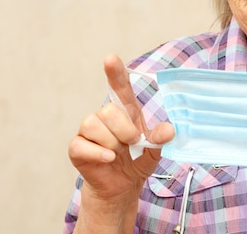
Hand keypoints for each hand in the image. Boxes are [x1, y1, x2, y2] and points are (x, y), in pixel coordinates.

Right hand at [68, 55, 174, 199]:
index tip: (111, 59)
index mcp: (125, 111)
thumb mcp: (153, 151)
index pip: (119, 86)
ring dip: (112, 142)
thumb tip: (169, 130)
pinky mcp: (77, 148)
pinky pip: (82, 144)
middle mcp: (105, 117)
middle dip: (124, 129)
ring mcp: (88, 132)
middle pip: (108, 109)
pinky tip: (109, 159)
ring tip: (118, 153)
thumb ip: (160, 139)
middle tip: (132, 143)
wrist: (121, 187)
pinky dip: (98, 153)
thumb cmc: (136, 162)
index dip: (115, 72)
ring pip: (93, 124)